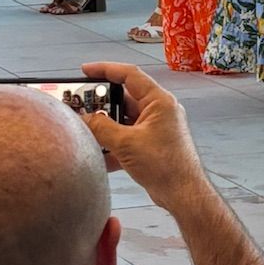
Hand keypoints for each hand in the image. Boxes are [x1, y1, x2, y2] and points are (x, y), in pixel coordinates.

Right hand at [78, 59, 203, 208]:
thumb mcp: (126, 144)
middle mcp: (158, 111)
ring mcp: (155, 129)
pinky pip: (127, 138)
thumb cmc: (165, 165)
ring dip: (105, 127)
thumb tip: (84, 118)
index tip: (85, 70)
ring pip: (124, 120)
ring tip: (85, 130)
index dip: (105, 69)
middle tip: (80, 105)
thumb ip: (101, 128)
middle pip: (124, 99)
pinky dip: (113, 145)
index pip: (130, 75)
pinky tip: (98, 154)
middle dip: (101, 104)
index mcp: (158, 102)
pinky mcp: (151, 146)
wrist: (183, 194)